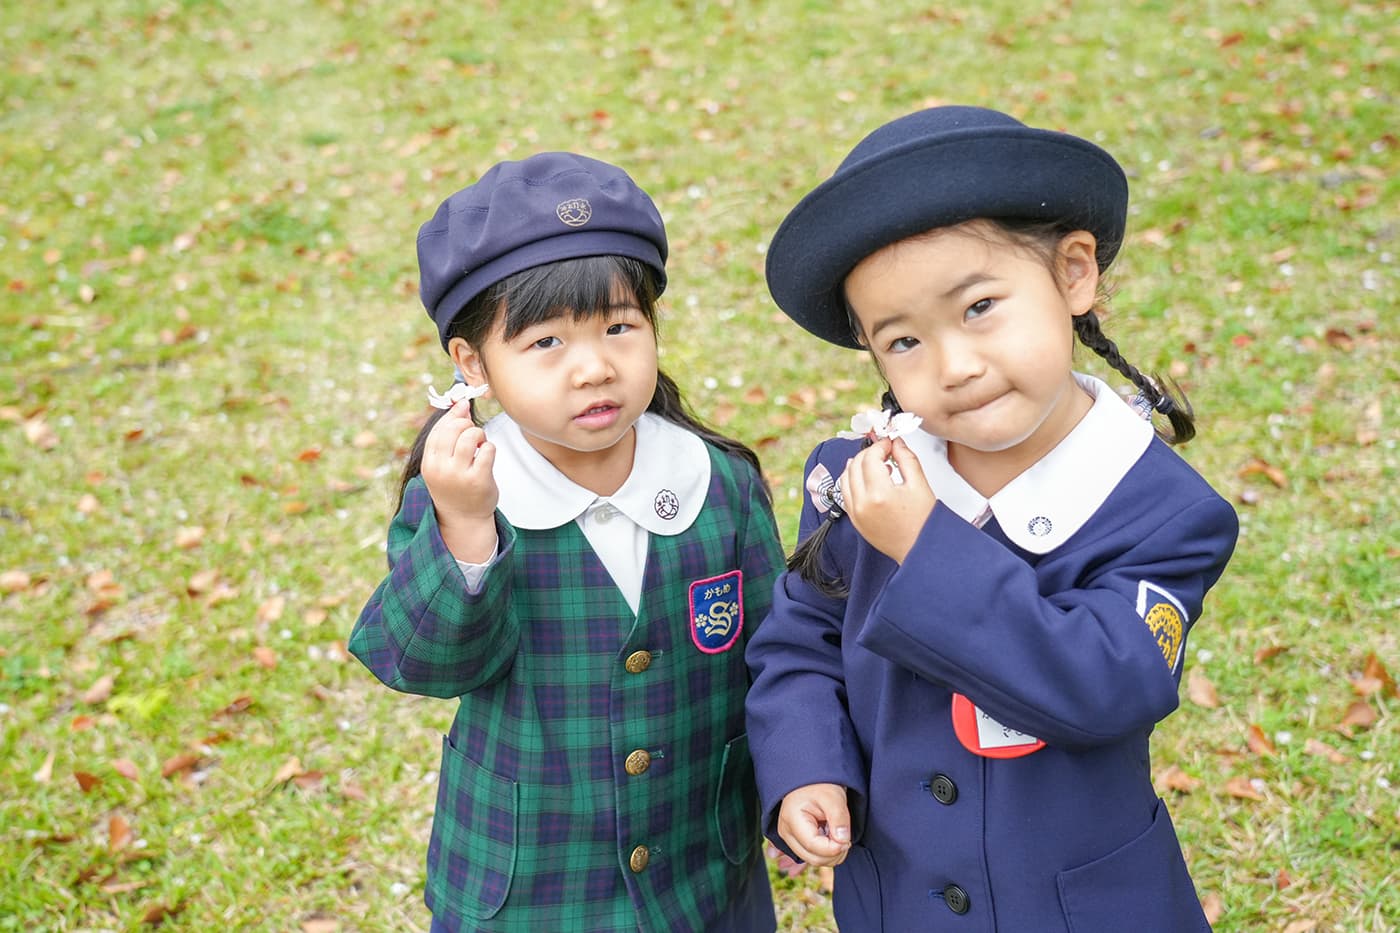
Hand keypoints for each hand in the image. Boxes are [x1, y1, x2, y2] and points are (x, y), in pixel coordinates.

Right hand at [420, 400, 498, 561]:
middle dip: (467, 424)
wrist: (464, 519)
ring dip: (479, 434)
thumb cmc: (454, 485)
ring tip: (480, 444)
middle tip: (473, 434)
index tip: (463, 408)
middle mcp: (441, 469)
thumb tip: (460, 402)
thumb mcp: (442, 463)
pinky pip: (488, 449)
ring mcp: (460, 475)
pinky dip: (489, 447)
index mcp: (429, 464)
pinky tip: (486, 456)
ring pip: (471, 436)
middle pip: (455, 429)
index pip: (438, 430)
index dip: (452, 416)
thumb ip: (447, 435)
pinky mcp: (479, 479)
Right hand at [776, 782, 851, 866]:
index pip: (814, 847)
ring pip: (813, 860)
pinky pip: (810, 857)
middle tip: (845, 838)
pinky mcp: (795, 841)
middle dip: (834, 853)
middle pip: (813, 858)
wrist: (810, 779)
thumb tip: (843, 842)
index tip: (847, 839)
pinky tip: (829, 842)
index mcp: (791, 820)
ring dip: (830, 854)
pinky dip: (824, 854)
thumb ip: (839, 819)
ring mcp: (789, 838)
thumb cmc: (820, 784)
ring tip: (836, 834)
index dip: (835, 848)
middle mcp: (786, 832)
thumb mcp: (833, 797)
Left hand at [840, 438, 936, 563]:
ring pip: (845, 477)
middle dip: (868, 453)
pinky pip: (845, 493)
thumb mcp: (919, 485)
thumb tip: (896, 443)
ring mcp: (855, 513)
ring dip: (858, 465)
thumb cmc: (923, 523)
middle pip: (855, 464)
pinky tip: (867, 479)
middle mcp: (862, 504)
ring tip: (876, 464)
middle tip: (884, 451)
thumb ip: (906, 459)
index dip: (880, 446)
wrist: (919, 550)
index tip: (889, 444)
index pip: (870, 458)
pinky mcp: (854, 520)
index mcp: (879, 494)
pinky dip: (852, 480)